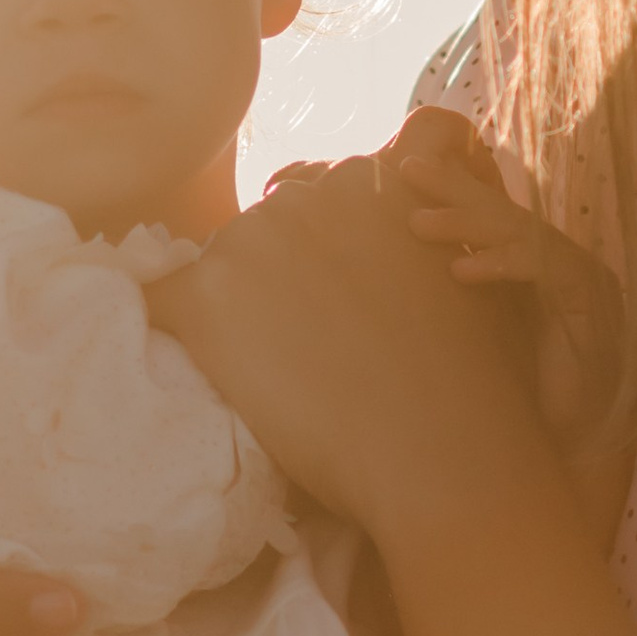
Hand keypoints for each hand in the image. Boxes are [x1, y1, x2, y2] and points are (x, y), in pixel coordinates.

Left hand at [147, 137, 552, 536]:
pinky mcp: (205, 297)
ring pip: (226, 262)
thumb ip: (438, 214)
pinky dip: (169, 322)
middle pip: (275, 222)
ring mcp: (252, 240)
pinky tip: (192, 356)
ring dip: (242, 303)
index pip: (328, 187)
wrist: (440, 456)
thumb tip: (421, 198)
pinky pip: (158, 297)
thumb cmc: (476, 380)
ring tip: (282, 368)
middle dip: (287, 270)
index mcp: (379, 179)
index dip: (328, 241)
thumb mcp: (478, 264)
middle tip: (315, 339)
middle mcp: (311, 193)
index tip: (337, 289)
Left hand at [387, 110, 624, 446]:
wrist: (555, 463)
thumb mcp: (456, 344)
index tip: (397, 173)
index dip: (449, 191)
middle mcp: (555, 268)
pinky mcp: (593, 307)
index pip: (486, 216)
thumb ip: (432, 303)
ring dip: (469, 223)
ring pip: (522, 232)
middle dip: (454, 187)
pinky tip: (460, 272)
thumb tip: (368, 278)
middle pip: (502, 212)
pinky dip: (504, 265)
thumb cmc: (502, 413)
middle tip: (405, 170)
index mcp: (524, 271)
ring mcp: (579, 283)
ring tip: (418, 224)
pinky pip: (550, 267)